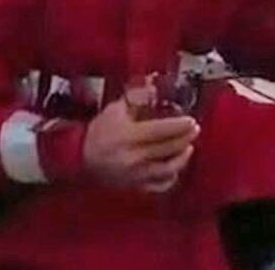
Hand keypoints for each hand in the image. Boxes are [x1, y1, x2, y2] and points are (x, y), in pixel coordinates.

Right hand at [82, 98, 199, 192]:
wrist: (80, 158)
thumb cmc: (99, 132)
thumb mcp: (114, 110)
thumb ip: (136, 98)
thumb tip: (154, 88)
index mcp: (128, 136)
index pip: (161, 131)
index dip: (179, 126)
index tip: (191, 121)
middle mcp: (134, 157)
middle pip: (168, 149)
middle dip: (185, 138)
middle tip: (194, 130)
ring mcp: (136, 174)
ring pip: (167, 170)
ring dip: (182, 158)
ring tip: (188, 147)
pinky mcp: (135, 186)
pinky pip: (159, 186)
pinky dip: (170, 178)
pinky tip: (175, 169)